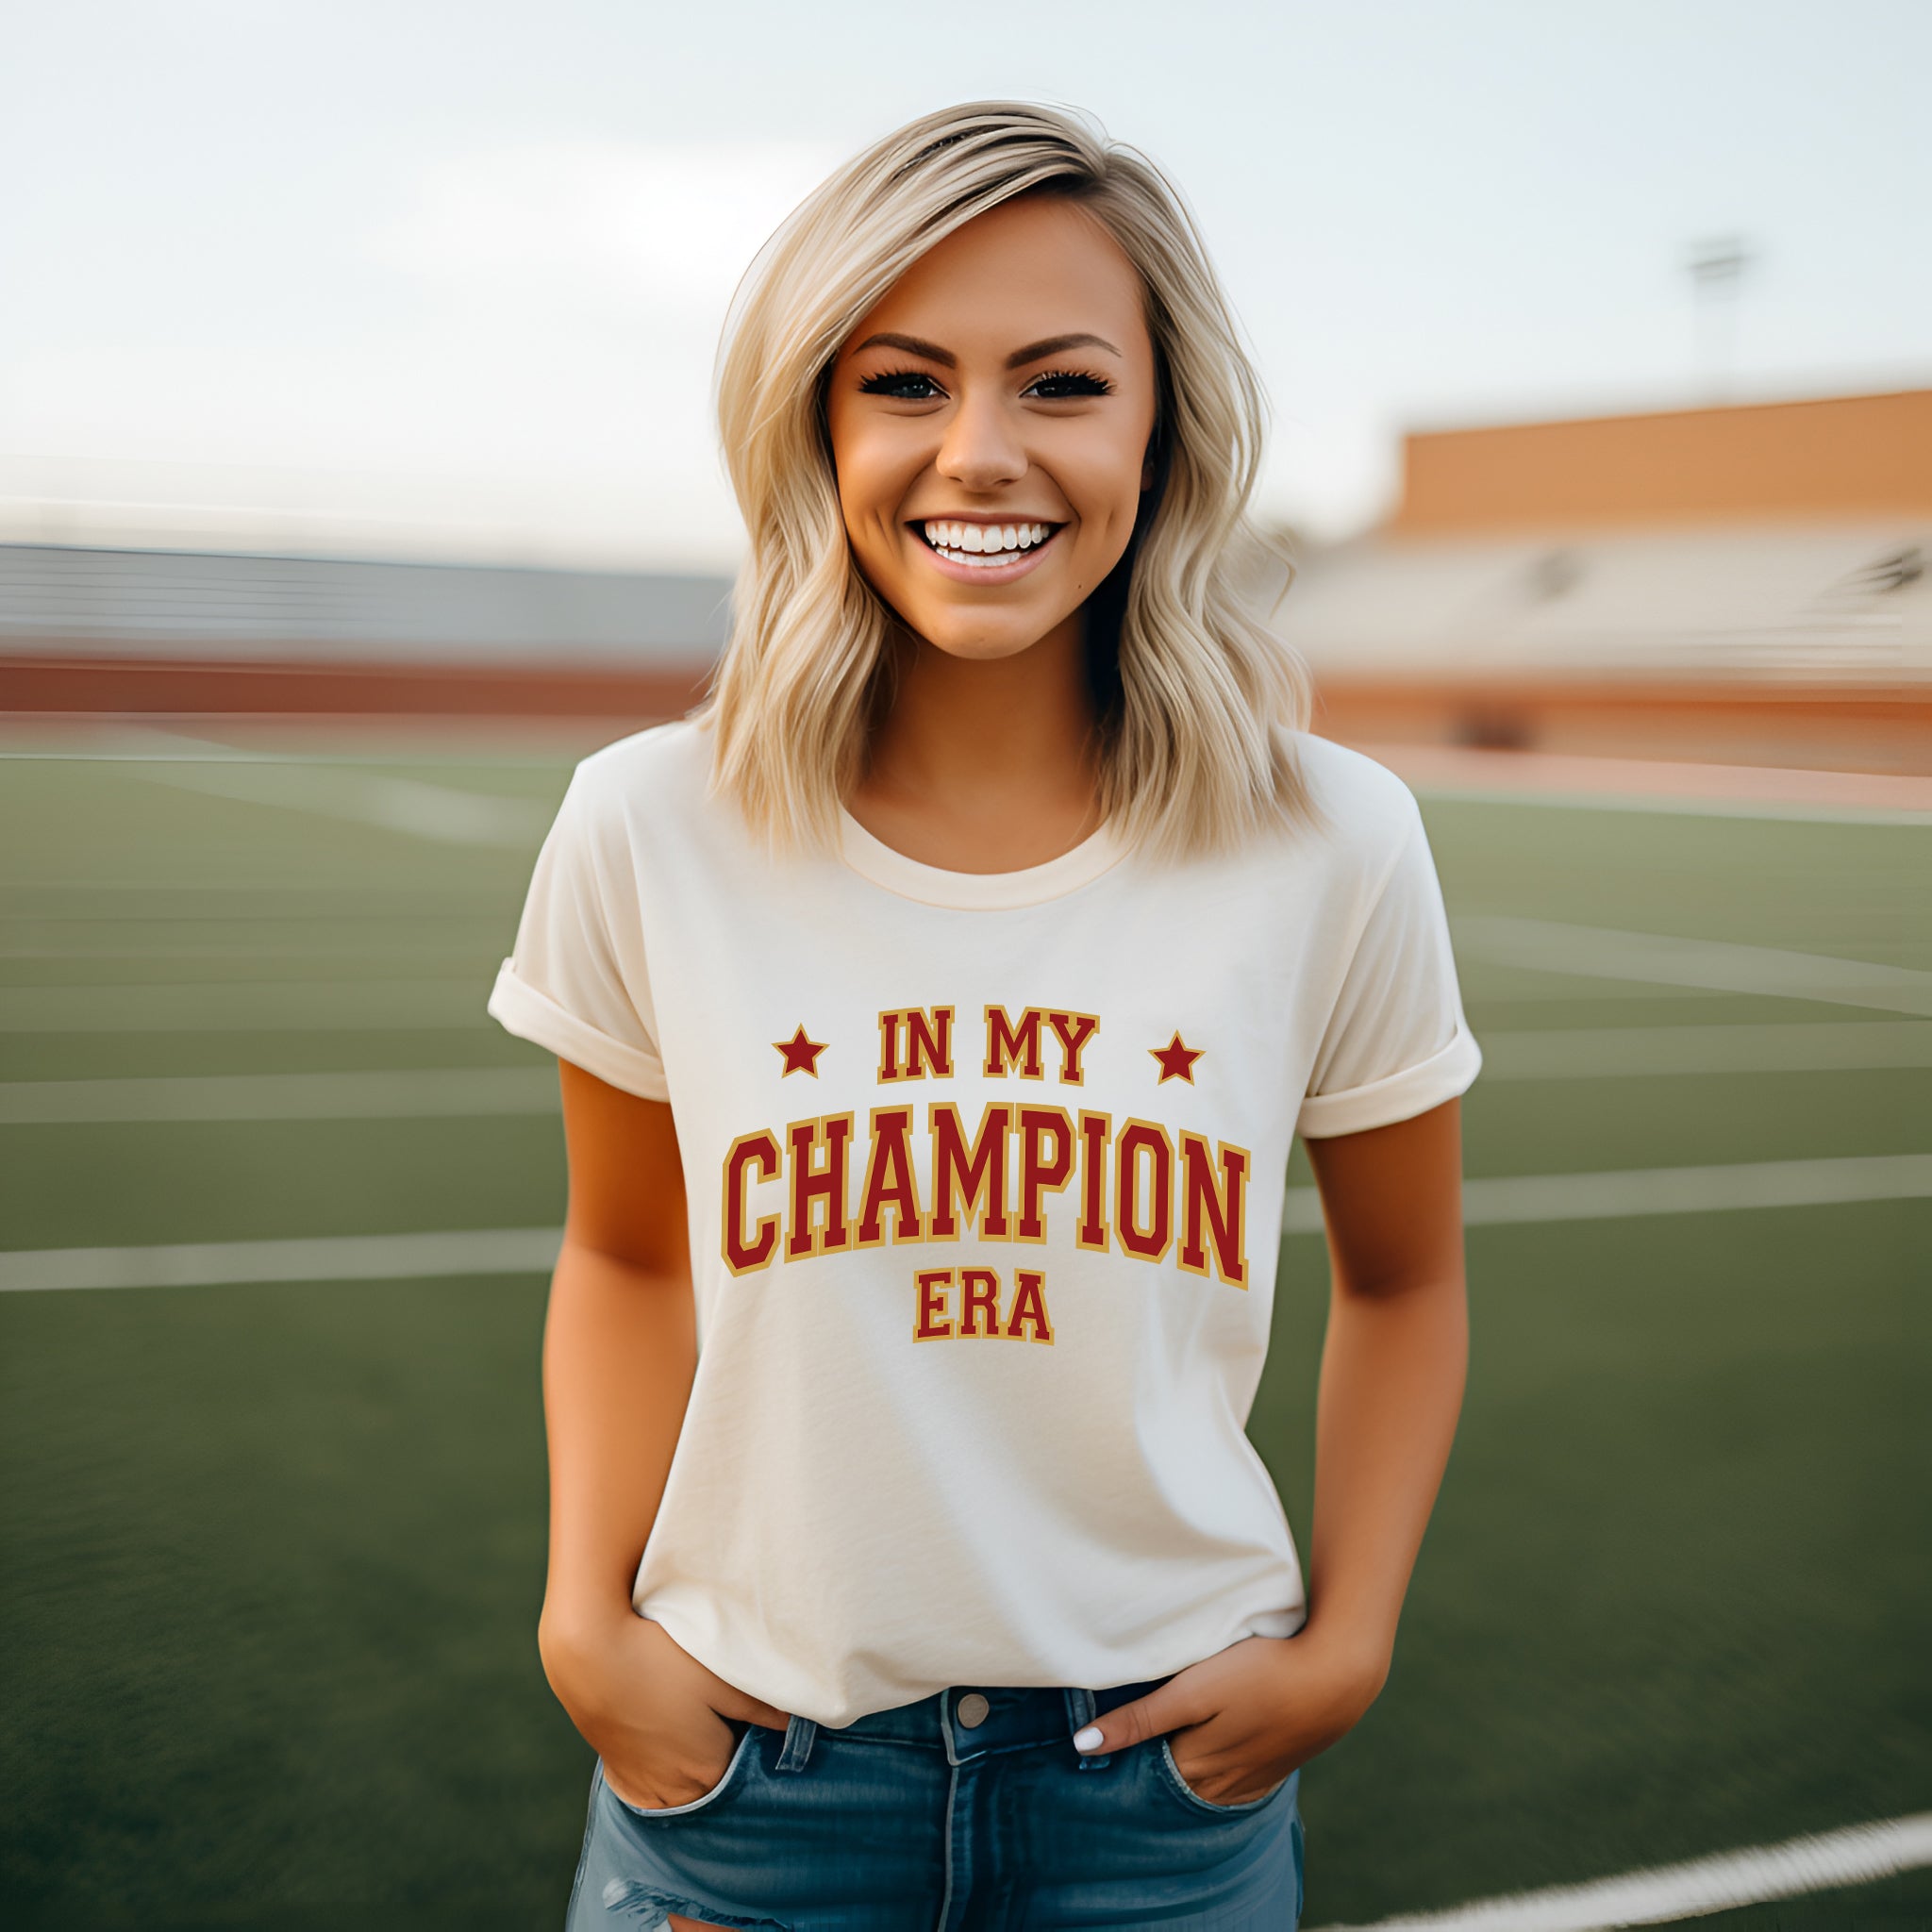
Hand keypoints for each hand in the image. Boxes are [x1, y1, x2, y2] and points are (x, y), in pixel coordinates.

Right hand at [541, 1608, 793, 1810]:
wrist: (588, 1656)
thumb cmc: (658, 1661)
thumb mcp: (717, 1677)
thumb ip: (760, 1706)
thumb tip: (796, 1725)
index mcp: (709, 1769)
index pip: (749, 1773)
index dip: (756, 1747)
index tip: (756, 1723)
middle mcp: (678, 1790)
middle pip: (718, 1786)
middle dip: (730, 1762)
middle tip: (728, 1721)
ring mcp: (646, 1787)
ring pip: (687, 1792)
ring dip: (697, 1773)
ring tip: (697, 1730)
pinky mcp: (620, 1776)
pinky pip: (655, 1793)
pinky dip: (667, 1780)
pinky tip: (669, 1749)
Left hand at [1073, 1632, 1385, 1804]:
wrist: (1335, 1677)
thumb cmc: (1261, 1673)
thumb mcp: (1194, 1690)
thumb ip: (1142, 1719)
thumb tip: (1083, 1746)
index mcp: (1193, 1767)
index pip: (1141, 1774)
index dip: (1121, 1754)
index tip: (1100, 1736)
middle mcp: (1219, 1785)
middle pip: (1170, 1784)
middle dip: (1149, 1766)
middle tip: (1127, 1734)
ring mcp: (1249, 1781)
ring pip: (1200, 1786)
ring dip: (1181, 1770)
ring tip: (1167, 1738)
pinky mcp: (1272, 1769)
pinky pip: (1231, 1784)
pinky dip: (1213, 1773)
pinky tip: (1209, 1751)